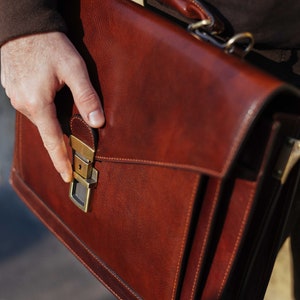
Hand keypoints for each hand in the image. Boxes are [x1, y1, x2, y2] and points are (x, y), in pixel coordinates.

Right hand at [0, 32, 104, 182]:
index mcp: (38, 104)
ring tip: (65, 120)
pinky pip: (33, 108)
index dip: (61, 161)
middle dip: (61, 141)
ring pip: (41, 119)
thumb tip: (98, 122)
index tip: (67, 177)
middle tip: (75, 150)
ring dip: (53, 123)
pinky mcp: (15, 90)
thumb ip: (86, 97)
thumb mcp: (74, 69)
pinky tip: (52, 103)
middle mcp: (23, 105)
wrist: (23, 24)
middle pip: (47, 131)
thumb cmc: (49, 44)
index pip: (52, 142)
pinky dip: (45, 111)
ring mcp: (16, 98)